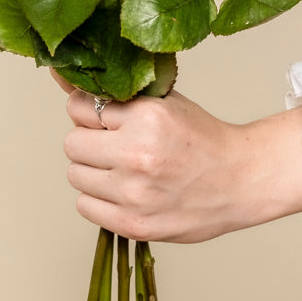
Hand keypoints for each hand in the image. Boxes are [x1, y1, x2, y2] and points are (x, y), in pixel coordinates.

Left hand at [58, 78, 301, 243]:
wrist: (240, 179)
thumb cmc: (202, 138)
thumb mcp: (163, 101)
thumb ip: (116, 92)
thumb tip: (61, 76)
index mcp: (146, 116)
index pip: (79, 107)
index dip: (89, 112)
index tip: (103, 118)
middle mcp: (136, 153)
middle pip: (72, 144)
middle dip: (88, 141)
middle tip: (112, 143)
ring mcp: (133, 193)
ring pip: (75, 175)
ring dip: (92, 170)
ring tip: (120, 168)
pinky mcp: (133, 224)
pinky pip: (85, 206)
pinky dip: (98, 198)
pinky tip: (123, 190)